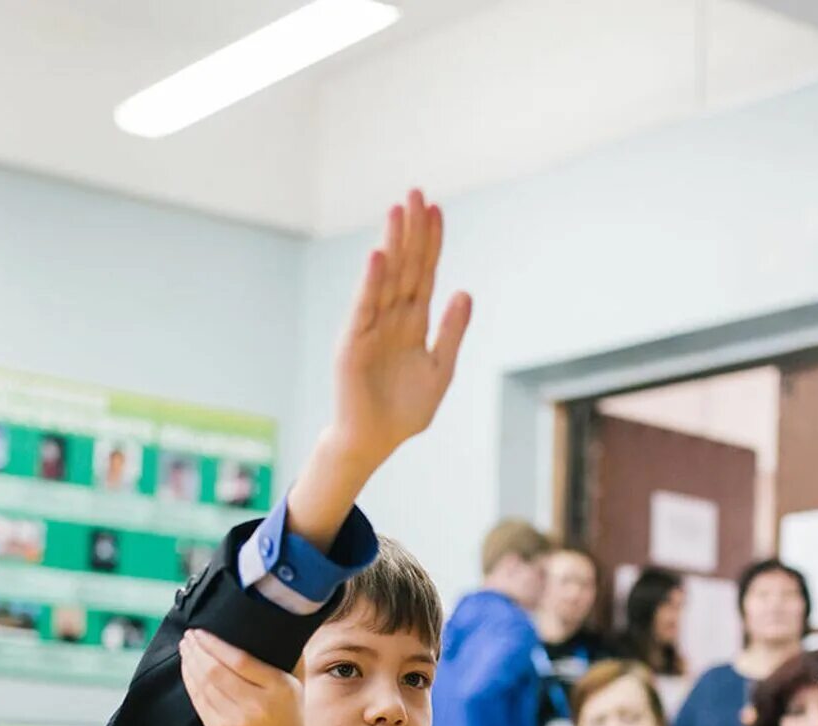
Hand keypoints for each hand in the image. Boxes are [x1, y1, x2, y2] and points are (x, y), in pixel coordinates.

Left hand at [179, 630, 305, 725]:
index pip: (240, 660)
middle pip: (216, 672)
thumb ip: (289, 653)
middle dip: (197, 650)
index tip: (201, 631)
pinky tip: (187, 668)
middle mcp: (256, 706)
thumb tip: (277, 618)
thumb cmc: (287, 713)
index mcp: (278, 688)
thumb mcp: (296, 683)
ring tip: (186, 648)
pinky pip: (198, 701)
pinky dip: (189, 682)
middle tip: (188, 635)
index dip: (215, 644)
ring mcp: (235, 721)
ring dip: (190, 663)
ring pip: (204, 685)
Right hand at [326, 188, 470, 466]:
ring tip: (397, 210)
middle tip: (415, 192)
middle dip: (410, 230)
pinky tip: (379, 256)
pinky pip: (364, 307)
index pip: (424, 272)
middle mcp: (391, 317)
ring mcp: (370, 327)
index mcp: (413, 321)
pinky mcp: (353, 343)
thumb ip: (451, 331)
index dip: (431, 242)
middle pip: (404, 265)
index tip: (436, 209)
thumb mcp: (440, 369)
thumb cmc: (405, 410)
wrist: (374, 441)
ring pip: (385, 278)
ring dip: (391, 244)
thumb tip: (465, 291)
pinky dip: (371, 282)